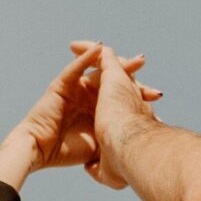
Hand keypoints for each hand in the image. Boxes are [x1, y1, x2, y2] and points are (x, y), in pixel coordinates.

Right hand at [0, 50, 158, 189]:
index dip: (139, 93)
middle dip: (130, 71)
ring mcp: (75, 90)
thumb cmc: (70, 151)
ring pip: (96, 70)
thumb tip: (142, 144)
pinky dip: (85, 57)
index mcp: (98, 111)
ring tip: (129, 57)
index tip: (158, 96)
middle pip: (112, 79)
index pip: (121, 96)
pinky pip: (74, 69)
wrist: (42, 151)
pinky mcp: (60, 85)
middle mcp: (88, 97)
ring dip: (112, 60)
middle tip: (143, 63)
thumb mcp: (102, 144)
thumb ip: (117, 138)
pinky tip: (98, 48)